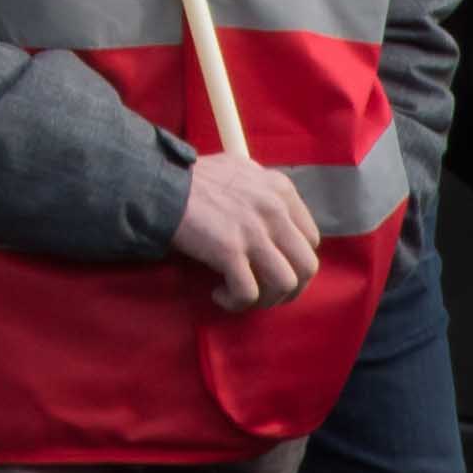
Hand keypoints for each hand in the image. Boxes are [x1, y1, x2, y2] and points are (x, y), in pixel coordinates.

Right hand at [169, 147, 321, 311]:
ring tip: (243, 297)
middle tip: (266, 293)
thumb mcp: (241, 170)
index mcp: (281, 189)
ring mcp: (254, 231)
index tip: (274, 268)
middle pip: (307, 266)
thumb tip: (276, 217)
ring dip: (267, 300)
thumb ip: (263, 191)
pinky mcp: (230, 251)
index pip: (311, 239)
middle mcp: (274, 209)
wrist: (161, 184)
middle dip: (290, 289)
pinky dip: (236, 302)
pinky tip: (219, 295)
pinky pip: (249, 293)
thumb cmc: (196, 179)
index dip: (295, 261)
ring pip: (286, 283)